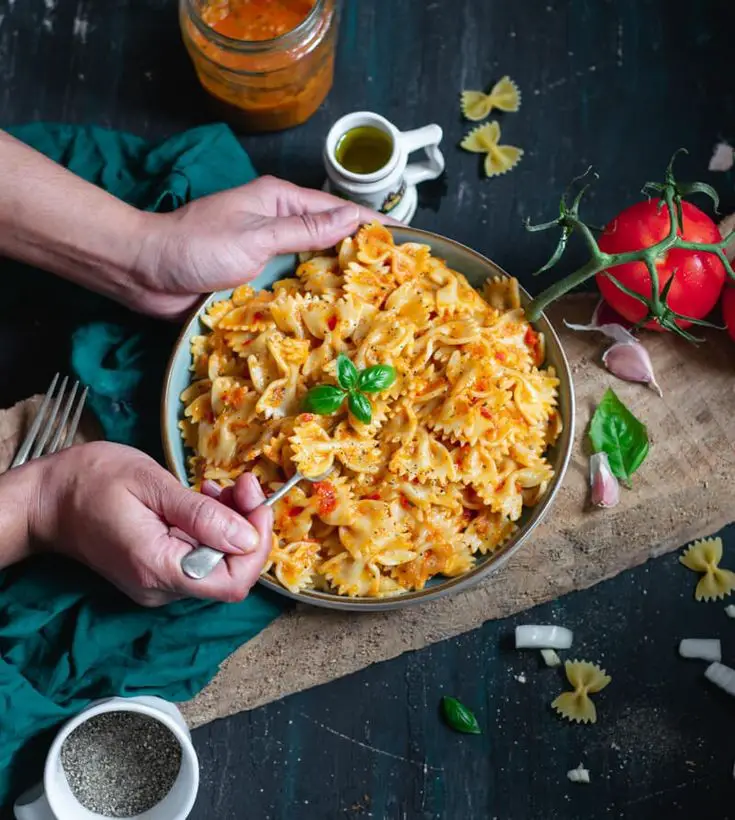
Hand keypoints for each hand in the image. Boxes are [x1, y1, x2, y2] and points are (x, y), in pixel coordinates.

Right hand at [28, 441, 272, 606]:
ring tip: (212, 489)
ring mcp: (158, 585)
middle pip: (229, 572)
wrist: (48, 499)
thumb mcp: (151, 484)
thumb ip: (201, 515)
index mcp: (158, 568)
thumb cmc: (92, 481)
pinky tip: (200, 501)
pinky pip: (199, 557)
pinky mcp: (156, 574)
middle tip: (239, 484)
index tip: (255, 498)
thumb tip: (248, 537)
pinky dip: (210, 529)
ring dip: (229, 524)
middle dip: (246, 525)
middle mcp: (160, 588)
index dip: (257, 543)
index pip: (232, 582)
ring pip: (217, 563)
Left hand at [132, 176, 388, 319]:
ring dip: (339, 279)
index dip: (373, 225)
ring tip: (377, 300)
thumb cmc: (197, 246)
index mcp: (280, 201)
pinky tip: (334, 314)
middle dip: (361, 254)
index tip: (407, 240)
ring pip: (314, 264)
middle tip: (398, 278)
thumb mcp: (257, 235)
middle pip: (330, 237)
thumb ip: (306, 229)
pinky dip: (313, 296)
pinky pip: (292, 286)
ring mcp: (267, 254)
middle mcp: (277, 225)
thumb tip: (353, 218)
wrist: (146, 274)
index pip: (338, 210)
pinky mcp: (256, 280)